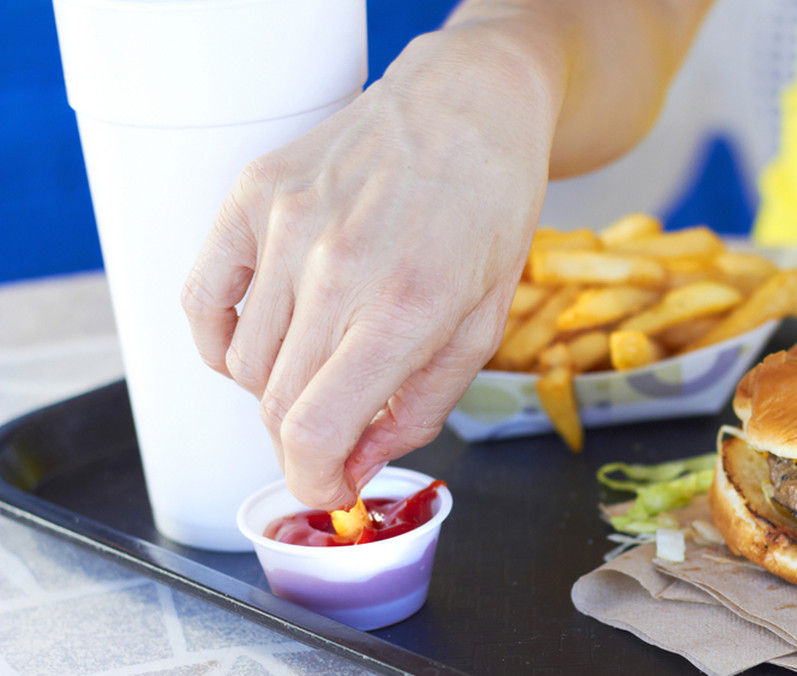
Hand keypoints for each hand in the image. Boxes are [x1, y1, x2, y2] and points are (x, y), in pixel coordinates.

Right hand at [181, 27, 560, 509]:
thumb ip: (419, 407)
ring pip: (242, 362)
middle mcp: (336, 266)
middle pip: (276, 404)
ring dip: (277, 388)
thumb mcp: (482, 322)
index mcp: (407, 305)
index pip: (315, 430)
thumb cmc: (488, 209)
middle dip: (306, 441)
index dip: (314, 481)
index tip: (327, 489)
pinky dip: (223, 341)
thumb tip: (355, 464)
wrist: (467, 103)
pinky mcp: (252, 194)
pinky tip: (267, 338)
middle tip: (336, 433)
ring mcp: (285, 225)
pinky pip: (202, 302)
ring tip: (324, 361)